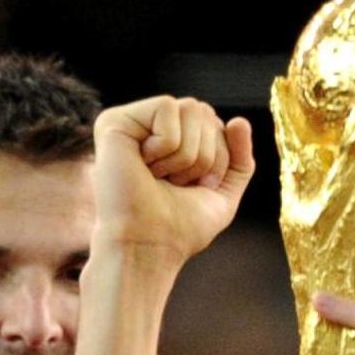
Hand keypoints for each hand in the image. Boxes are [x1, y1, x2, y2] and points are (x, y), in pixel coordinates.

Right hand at [93, 96, 255, 264]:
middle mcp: (150, 129)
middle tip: (174, 184)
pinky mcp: (115, 121)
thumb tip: (239, 120)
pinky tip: (144, 165)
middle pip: (205, 112)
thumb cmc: (180, 228)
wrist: (148, 247)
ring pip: (190, 108)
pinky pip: (168, 107)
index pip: (216, 124)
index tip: (193, 188)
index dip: (218, 159)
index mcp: (172, 142)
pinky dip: (167, 145)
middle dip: (204, 156)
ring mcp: (132, 123)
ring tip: (159, 177)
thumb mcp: (222, 194)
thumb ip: (239, 160)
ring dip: (186, 154)